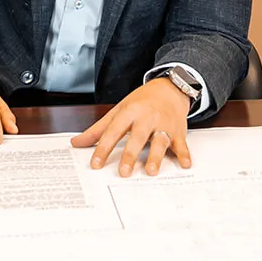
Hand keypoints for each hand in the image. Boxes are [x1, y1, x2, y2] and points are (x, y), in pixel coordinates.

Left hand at [71, 78, 192, 176]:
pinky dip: (184, 154)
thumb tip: (76, 143)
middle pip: (137, 137)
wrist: (169, 88)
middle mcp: (147, 118)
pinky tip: (185, 164)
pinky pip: (181, 144)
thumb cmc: (141, 102)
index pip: (113, 131)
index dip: (103, 148)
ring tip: (150, 171)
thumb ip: (98, 129)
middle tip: (123, 172)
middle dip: (130, 154)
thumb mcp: (118, 111)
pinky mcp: (178, 131)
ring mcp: (164, 125)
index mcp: (129, 112)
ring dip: (156, 156)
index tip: (96, 164)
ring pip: (160, 141)